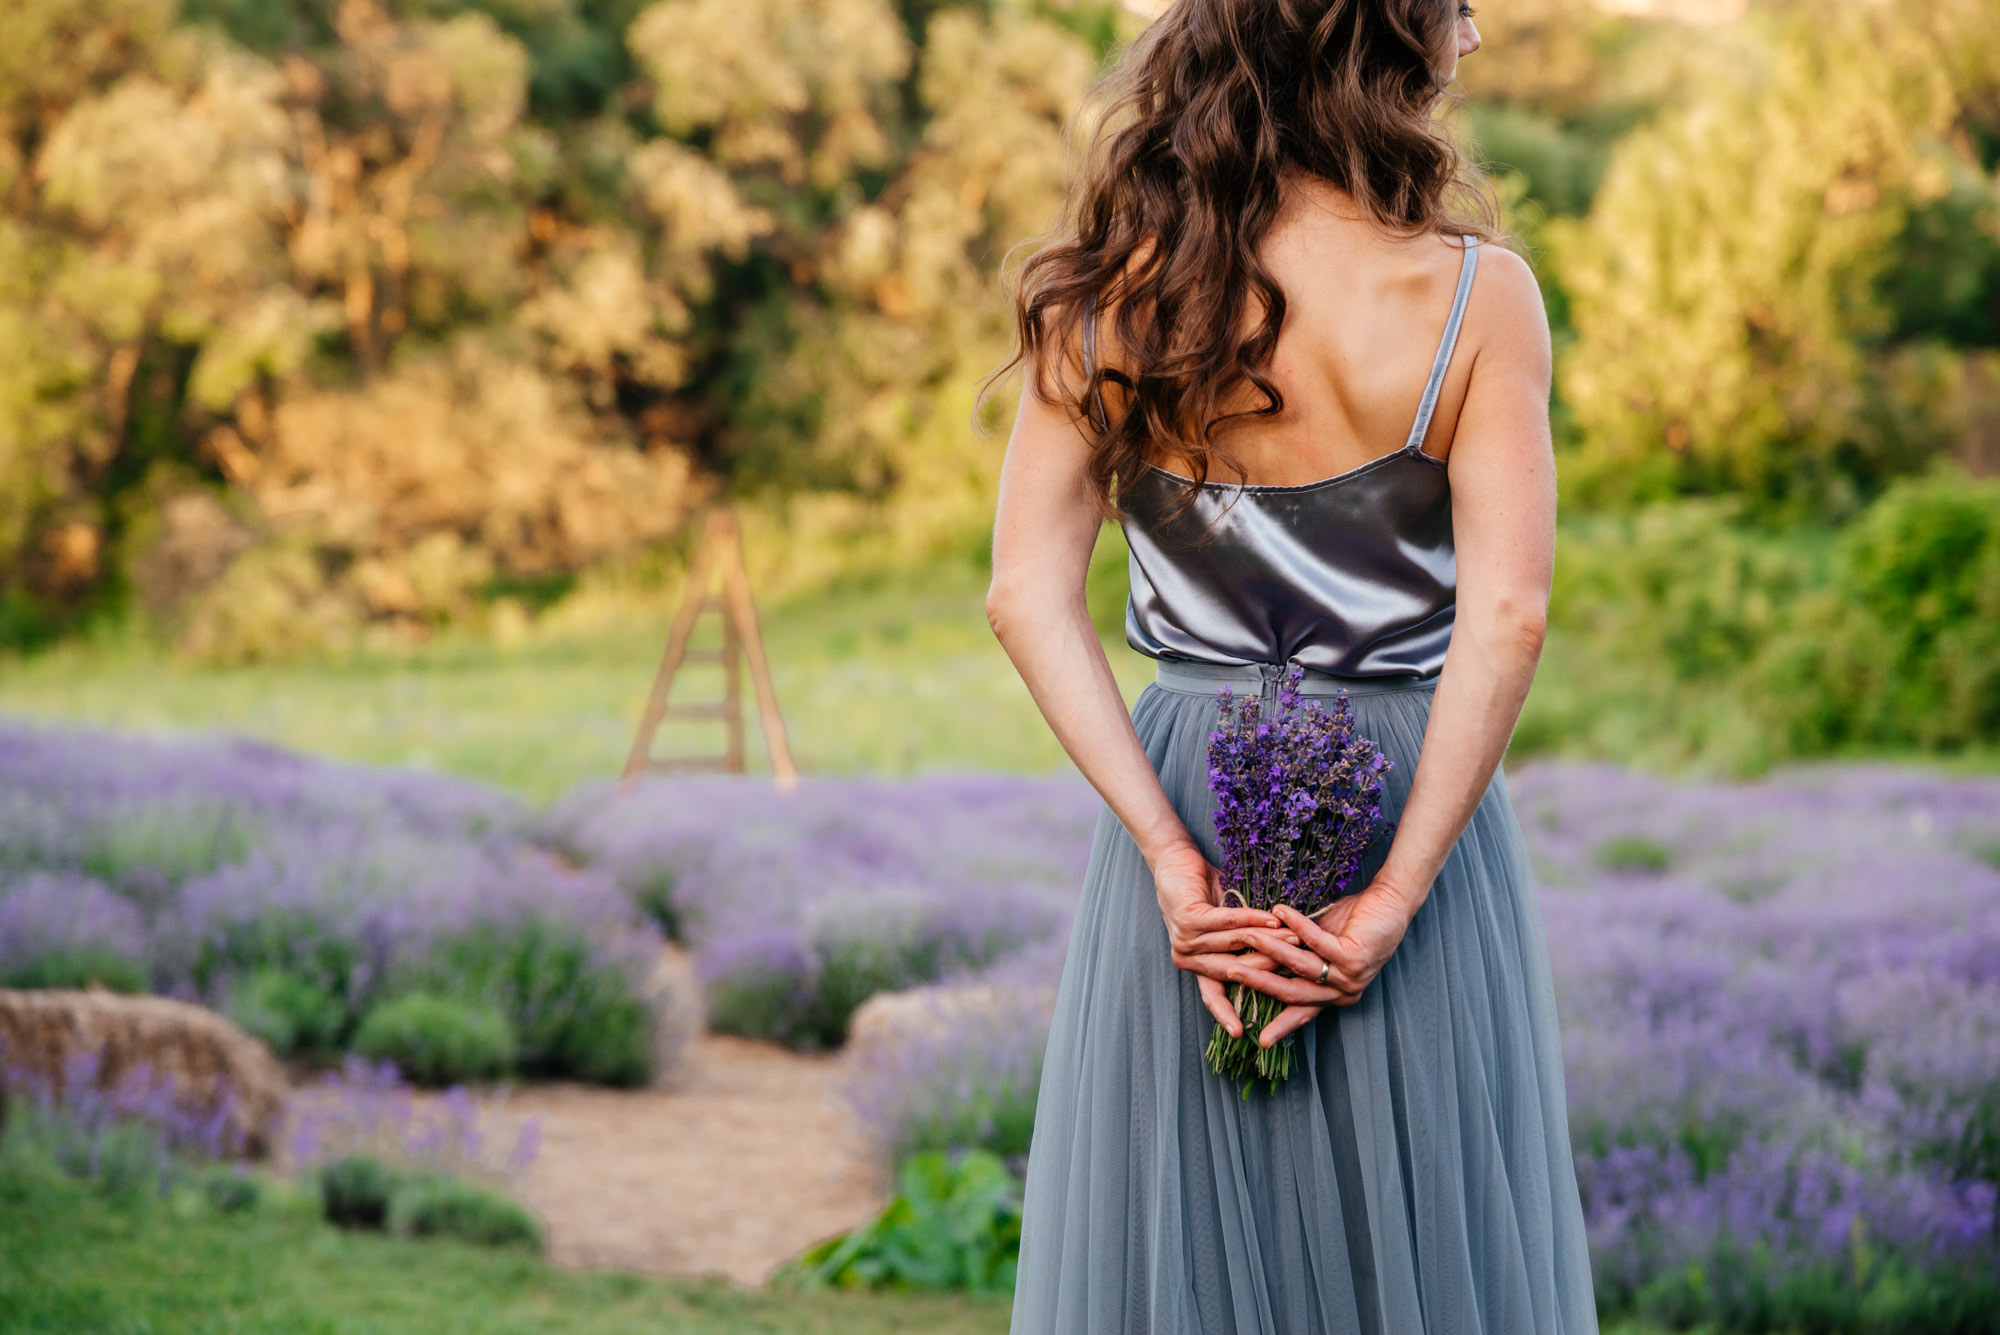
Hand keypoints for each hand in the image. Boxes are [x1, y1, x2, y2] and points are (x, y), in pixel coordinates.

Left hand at [1151, 841, 1298, 1036]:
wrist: (1174, 862)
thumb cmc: (1203, 894)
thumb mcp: (1225, 926)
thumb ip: (1243, 947)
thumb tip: (1280, 963)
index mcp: (1194, 964)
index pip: (1213, 996)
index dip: (1229, 1014)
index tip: (1246, 1035)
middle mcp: (1187, 957)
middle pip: (1236, 970)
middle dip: (1271, 967)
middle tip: (1303, 964)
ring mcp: (1186, 939)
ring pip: (1237, 946)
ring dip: (1269, 941)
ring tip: (1297, 938)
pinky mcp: (1190, 919)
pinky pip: (1229, 923)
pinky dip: (1253, 920)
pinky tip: (1273, 918)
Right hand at [1244, 883, 1419, 1046]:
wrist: (1390, 906)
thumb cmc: (1354, 925)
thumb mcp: (1321, 947)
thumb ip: (1299, 958)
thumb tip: (1262, 958)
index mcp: (1335, 996)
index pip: (1301, 1012)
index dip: (1281, 1026)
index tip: (1260, 1040)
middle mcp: (1343, 992)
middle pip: (1293, 992)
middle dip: (1259, 982)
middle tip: (1231, 973)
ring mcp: (1350, 976)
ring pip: (1300, 966)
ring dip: (1271, 950)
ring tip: (1247, 936)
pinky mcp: (1354, 956)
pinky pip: (1316, 942)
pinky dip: (1296, 926)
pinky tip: (1279, 912)